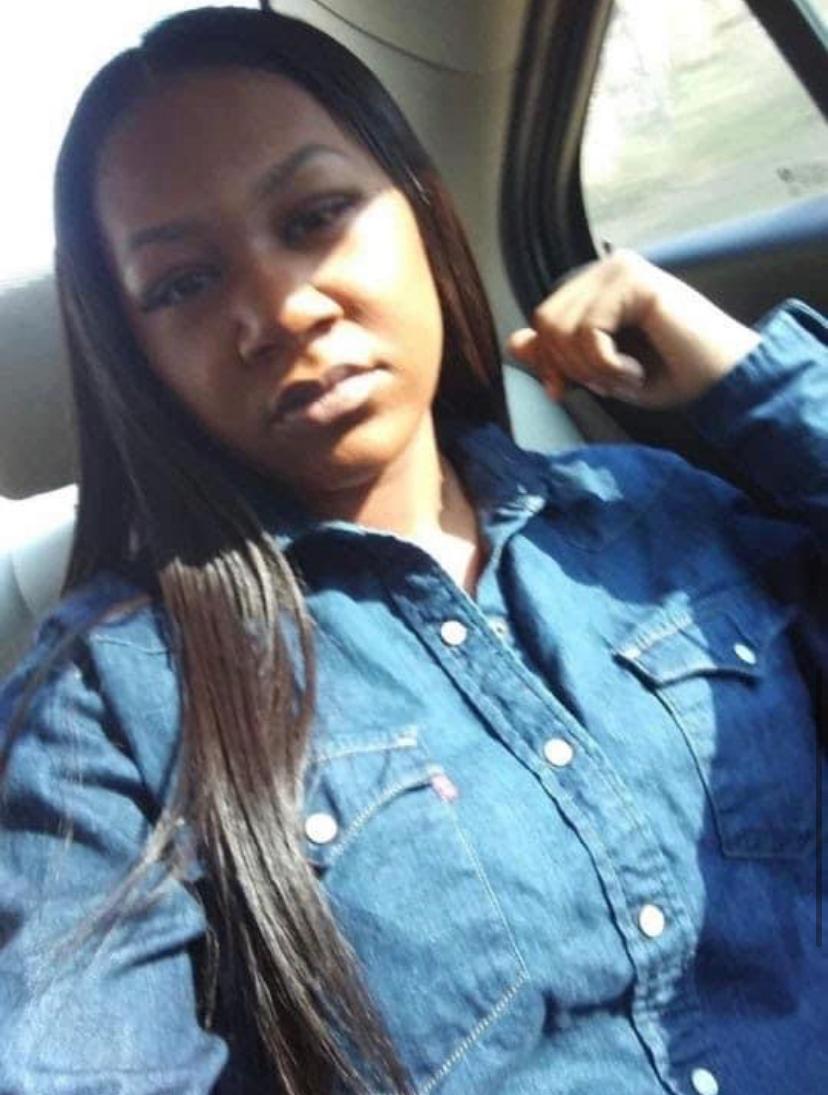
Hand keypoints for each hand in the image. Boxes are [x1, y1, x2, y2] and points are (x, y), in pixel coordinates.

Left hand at [506, 250, 761, 408]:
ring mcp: (619, 268)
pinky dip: (607, 365)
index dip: (547, 362)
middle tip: (611, 382)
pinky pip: (588, 330)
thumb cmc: (669, 375)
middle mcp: (604, 270)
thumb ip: (559, 356)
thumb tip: (516, 342)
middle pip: (545, 323)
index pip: (542, 322)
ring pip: (561, 328)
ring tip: (627, 377)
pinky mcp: (634, 278)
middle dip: (570, 367)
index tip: (562, 391)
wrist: (722, 380)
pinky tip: (636, 370)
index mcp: (595, 289)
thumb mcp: (601, 373)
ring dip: (591, 369)